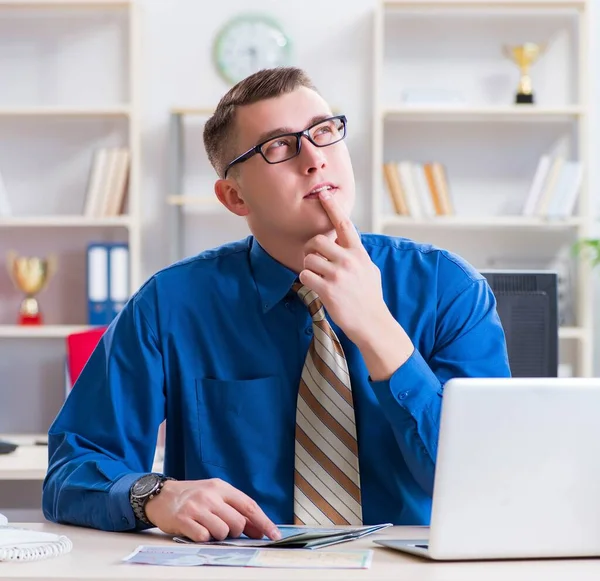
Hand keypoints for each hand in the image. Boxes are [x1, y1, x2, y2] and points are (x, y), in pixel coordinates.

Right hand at [144, 478, 280, 542]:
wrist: (162, 496)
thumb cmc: (193, 497)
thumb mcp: (215, 496)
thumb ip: (235, 509)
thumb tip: (258, 529)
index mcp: (221, 487)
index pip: (249, 506)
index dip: (264, 522)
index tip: (274, 535)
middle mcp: (210, 495)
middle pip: (238, 522)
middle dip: (237, 532)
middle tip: (226, 529)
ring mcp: (196, 507)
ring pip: (223, 531)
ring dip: (220, 536)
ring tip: (209, 528)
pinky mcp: (183, 520)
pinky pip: (204, 537)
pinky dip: (204, 539)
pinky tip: (197, 531)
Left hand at [299, 189, 389, 344]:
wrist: (372, 322)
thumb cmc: (370, 296)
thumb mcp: (369, 269)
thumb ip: (356, 255)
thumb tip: (344, 243)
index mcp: (358, 253)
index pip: (344, 224)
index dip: (333, 207)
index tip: (324, 194)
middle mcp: (349, 260)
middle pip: (317, 241)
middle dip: (310, 249)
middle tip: (312, 260)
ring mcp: (338, 275)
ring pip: (308, 259)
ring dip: (308, 267)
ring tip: (317, 276)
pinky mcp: (328, 290)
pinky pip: (305, 276)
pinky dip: (306, 280)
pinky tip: (315, 286)